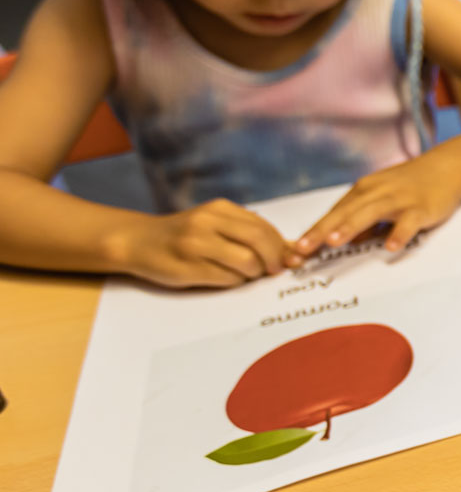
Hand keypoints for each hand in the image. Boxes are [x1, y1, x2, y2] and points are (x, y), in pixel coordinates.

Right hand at [115, 199, 289, 287]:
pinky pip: (226, 279)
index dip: (281, 246)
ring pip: (246, 262)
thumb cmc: (185, 235)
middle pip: (259, 241)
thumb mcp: (215, 224)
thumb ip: (249, 232)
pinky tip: (227, 278)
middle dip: (273, 260)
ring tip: (246, 274)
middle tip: (274, 271)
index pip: (263, 227)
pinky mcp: (187, 267)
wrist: (137, 241)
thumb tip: (291, 249)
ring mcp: (196, 244)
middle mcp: (207, 222)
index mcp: (219, 209)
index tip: (288, 259)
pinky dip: (235, 282)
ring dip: (253, 274)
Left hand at [292, 158, 460, 260]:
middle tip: (301, 250)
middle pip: (344, 213)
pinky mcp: (421, 207)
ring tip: (333, 242)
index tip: (294, 252)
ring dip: (351, 227)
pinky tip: (391, 247)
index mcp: (363, 191)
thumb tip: (345, 240)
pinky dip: (399, 234)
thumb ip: (363, 218)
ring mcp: (399, 199)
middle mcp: (376, 192)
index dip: (313, 233)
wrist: (447, 166)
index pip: (333, 215)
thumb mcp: (382, 198)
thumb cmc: (411, 184)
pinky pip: (408, 222)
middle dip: (321, 231)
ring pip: (370, 213)